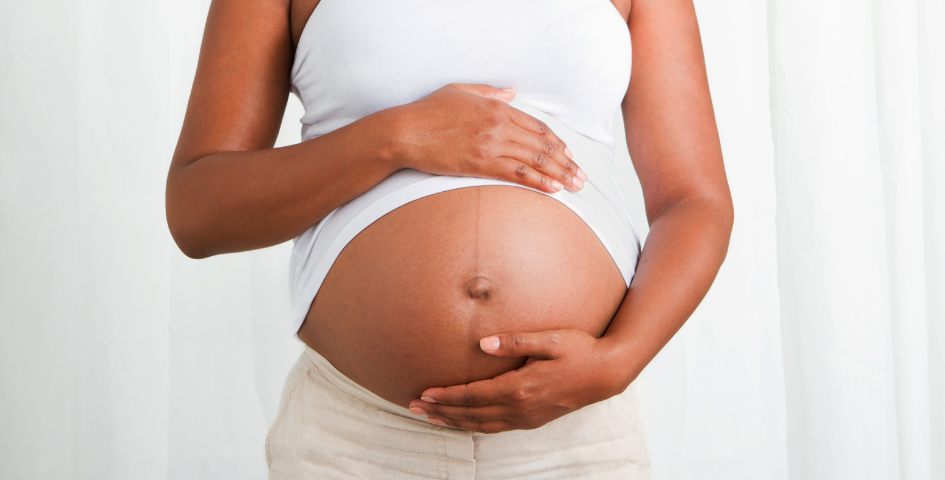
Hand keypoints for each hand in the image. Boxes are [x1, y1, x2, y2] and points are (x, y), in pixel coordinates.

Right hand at [393, 83, 587, 192]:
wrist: (405, 132)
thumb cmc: (427, 112)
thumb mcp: (460, 90)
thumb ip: (489, 91)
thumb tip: (511, 93)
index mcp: (496, 107)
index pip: (536, 126)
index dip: (556, 142)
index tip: (568, 154)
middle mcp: (499, 125)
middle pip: (542, 145)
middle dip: (566, 162)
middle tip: (582, 176)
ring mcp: (491, 144)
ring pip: (535, 161)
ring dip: (559, 174)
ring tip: (575, 186)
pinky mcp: (480, 163)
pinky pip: (517, 174)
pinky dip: (539, 182)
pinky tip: (553, 189)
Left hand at [407, 330, 629, 433]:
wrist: (607, 373)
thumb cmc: (580, 350)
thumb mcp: (550, 339)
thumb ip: (515, 342)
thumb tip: (483, 343)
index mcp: (521, 387)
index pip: (473, 395)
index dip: (446, 395)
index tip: (423, 393)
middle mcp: (521, 408)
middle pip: (471, 414)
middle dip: (440, 411)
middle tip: (413, 408)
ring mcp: (527, 417)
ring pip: (481, 425)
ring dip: (453, 422)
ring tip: (430, 418)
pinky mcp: (532, 420)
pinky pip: (495, 428)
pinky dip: (473, 426)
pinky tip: (463, 422)